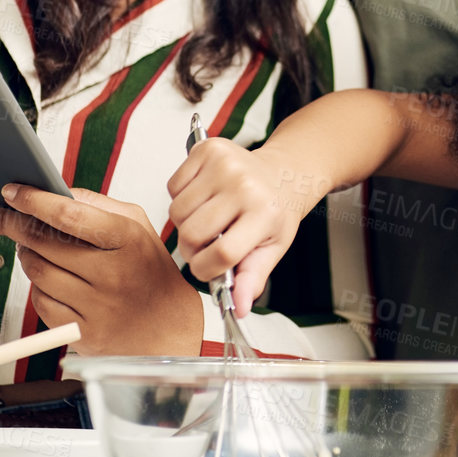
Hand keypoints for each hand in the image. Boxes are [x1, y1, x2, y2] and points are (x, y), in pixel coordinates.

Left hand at [0, 185, 202, 356]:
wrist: (169, 330)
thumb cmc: (149, 272)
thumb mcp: (137, 228)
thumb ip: (98, 205)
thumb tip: (55, 193)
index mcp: (127, 241)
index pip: (69, 215)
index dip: (34, 201)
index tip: (11, 192)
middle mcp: (112, 274)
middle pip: (44, 243)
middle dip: (12, 224)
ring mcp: (97, 307)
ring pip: (38, 272)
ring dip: (25, 254)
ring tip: (27, 245)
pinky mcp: (83, 333)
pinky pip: (41, 303)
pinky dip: (36, 286)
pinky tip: (47, 278)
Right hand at [167, 139, 328, 315]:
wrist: (284, 173)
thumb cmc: (276, 211)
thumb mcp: (273, 247)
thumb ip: (253, 277)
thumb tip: (239, 307)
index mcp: (264, 213)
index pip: (222, 252)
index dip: (208, 269)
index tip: (209, 269)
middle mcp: (244, 186)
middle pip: (192, 234)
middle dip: (193, 248)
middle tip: (207, 244)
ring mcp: (224, 164)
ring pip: (176, 212)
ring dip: (185, 223)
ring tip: (207, 219)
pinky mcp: (207, 149)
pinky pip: (173, 186)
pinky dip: (181, 197)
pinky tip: (202, 197)